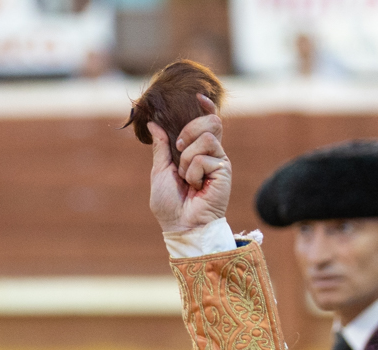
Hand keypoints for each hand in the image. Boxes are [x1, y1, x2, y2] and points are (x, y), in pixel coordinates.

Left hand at [148, 95, 230, 232]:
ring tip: (187, 179)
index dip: (206, 108)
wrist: (181, 224)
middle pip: (210, 122)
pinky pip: (205, 157)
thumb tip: (153, 124)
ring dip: (188, 159)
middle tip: (179, 149)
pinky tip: (196, 187)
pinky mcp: (224, 170)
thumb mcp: (160, 171)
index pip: (206, 123)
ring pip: (206, 138)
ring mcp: (219, 161)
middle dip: (190, 130)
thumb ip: (161, 148)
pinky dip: (193, 172)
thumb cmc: (169, 204)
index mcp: (195, 152)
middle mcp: (210, 154)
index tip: (199, 97)